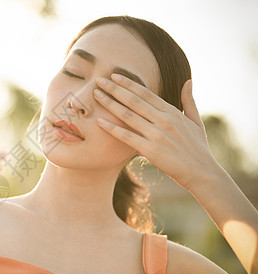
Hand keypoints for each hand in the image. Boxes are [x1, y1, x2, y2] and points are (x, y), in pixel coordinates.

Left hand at [94, 74, 217, 190]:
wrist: (202, 173)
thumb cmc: (198, 148)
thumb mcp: (196, 122)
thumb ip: (189, 101)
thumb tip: (188, 81)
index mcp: (172, 112)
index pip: (146, 93)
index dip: (128, 83)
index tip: (114, 76)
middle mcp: (164, 120)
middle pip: (133, 100)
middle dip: (114, 89)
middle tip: (99, 80)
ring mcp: (157, 135)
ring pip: (128, 115)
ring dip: (110, 103)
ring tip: (96, 95)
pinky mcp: (151, 150)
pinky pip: (127, 137)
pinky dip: (112, 128)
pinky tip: (100, 121)